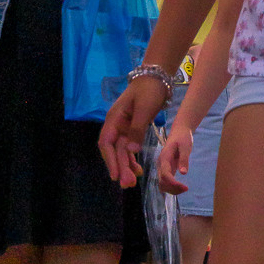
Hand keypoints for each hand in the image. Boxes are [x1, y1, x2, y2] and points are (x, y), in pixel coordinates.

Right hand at [98, 68, 170, 187]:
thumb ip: (137, 130)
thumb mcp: (144, 109)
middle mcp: (116, 125)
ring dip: (126, 166)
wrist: (157, 78)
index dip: (109, 160)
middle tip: (128, 185)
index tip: (114, 175)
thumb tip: (131, 151)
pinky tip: (138, 170)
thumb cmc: (149, 90)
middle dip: (120, 167)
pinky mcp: (131, 129)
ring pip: (122, 151)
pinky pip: (129, 147)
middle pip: (114, 150)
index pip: (106, 143)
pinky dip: (132, 159)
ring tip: (133, 182)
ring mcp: (123, 128)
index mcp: (114, 118)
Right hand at [156, 118, 192, 193]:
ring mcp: (162, 167)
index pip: (165, 174)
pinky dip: (172, 187)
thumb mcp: (186, 146)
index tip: (185, 187)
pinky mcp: (166, 169)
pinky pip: (166, 182)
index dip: (173, 183)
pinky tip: (181, 188)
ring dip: (172, 189)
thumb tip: (183, 173)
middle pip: (162, 182)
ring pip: (162, 184)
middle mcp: (161, 164)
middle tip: (186, 188)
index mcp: (164, 157)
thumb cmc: (183, 137)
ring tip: (184, 189)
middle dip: (172, 188)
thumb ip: (184, 159)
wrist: (179, 132)